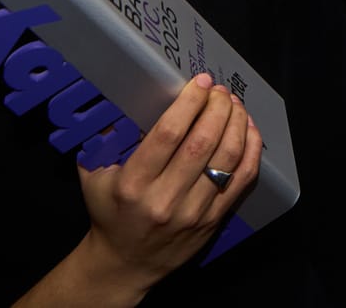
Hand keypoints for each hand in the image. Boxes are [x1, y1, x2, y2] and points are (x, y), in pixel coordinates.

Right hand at [71, 74, 261, 297]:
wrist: (126, 264)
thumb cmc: (109, 213)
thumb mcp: (94, 176)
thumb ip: (105, 139)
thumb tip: (122, 97)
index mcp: (134, 183)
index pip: (168, 134)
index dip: (189, 103)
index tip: (199, 82)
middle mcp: (165, 199)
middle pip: (202, 143)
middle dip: (217, 108)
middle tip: (219, 90)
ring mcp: (193, 213)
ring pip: (227, 160)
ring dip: (236, 124)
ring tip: (234, 104)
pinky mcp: (213, 221)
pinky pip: (241, 181)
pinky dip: (251, 151)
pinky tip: (249, 130)